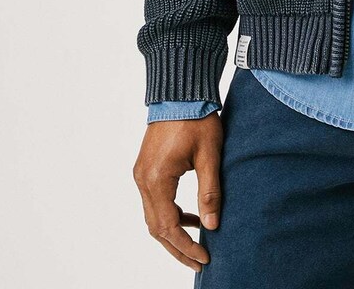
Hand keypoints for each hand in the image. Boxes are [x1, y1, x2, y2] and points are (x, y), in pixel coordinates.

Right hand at [132, 113, 223, 271]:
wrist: (180, 92)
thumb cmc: (197, 119)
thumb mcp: (209, 155)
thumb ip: (210, 192)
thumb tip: (213, 225)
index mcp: (157, 179)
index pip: (169, 227)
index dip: (186, 246)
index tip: (205, 258)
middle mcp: (143, 180)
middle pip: (157, 228)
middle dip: (178, 248)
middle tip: (199, 262)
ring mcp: (141, 174)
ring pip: (153, 217)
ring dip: (173, 233)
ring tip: (197, 244)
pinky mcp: (145, 168)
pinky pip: (154, 201)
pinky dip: (170, 214)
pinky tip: (190, 216)